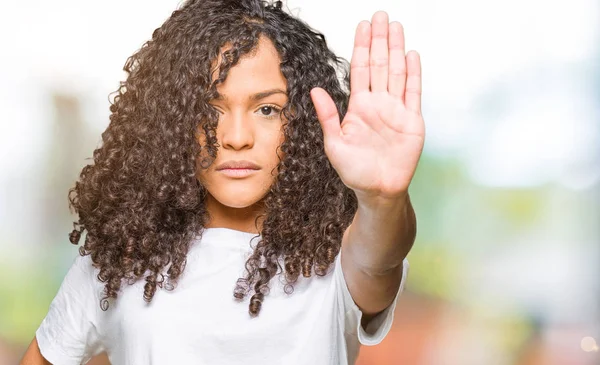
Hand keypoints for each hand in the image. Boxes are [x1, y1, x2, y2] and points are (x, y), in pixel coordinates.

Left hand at [310, 11, 424, 201]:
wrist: (378, 190)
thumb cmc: (354, 171)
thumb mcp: (334, 144)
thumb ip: (327, 115)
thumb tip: (314, 89)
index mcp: (358, 106)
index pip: (360, 69)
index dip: (361, 47)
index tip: (362, 25)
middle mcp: (378, 103)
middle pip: (379, 64)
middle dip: (379, 40)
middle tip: (380, 15)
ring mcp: (396, 110)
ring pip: (397, 72)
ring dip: (396, 49)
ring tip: (396, 26)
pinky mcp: (412, 120)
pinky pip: (413, 92)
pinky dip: (414, 73)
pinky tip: (412, 55)